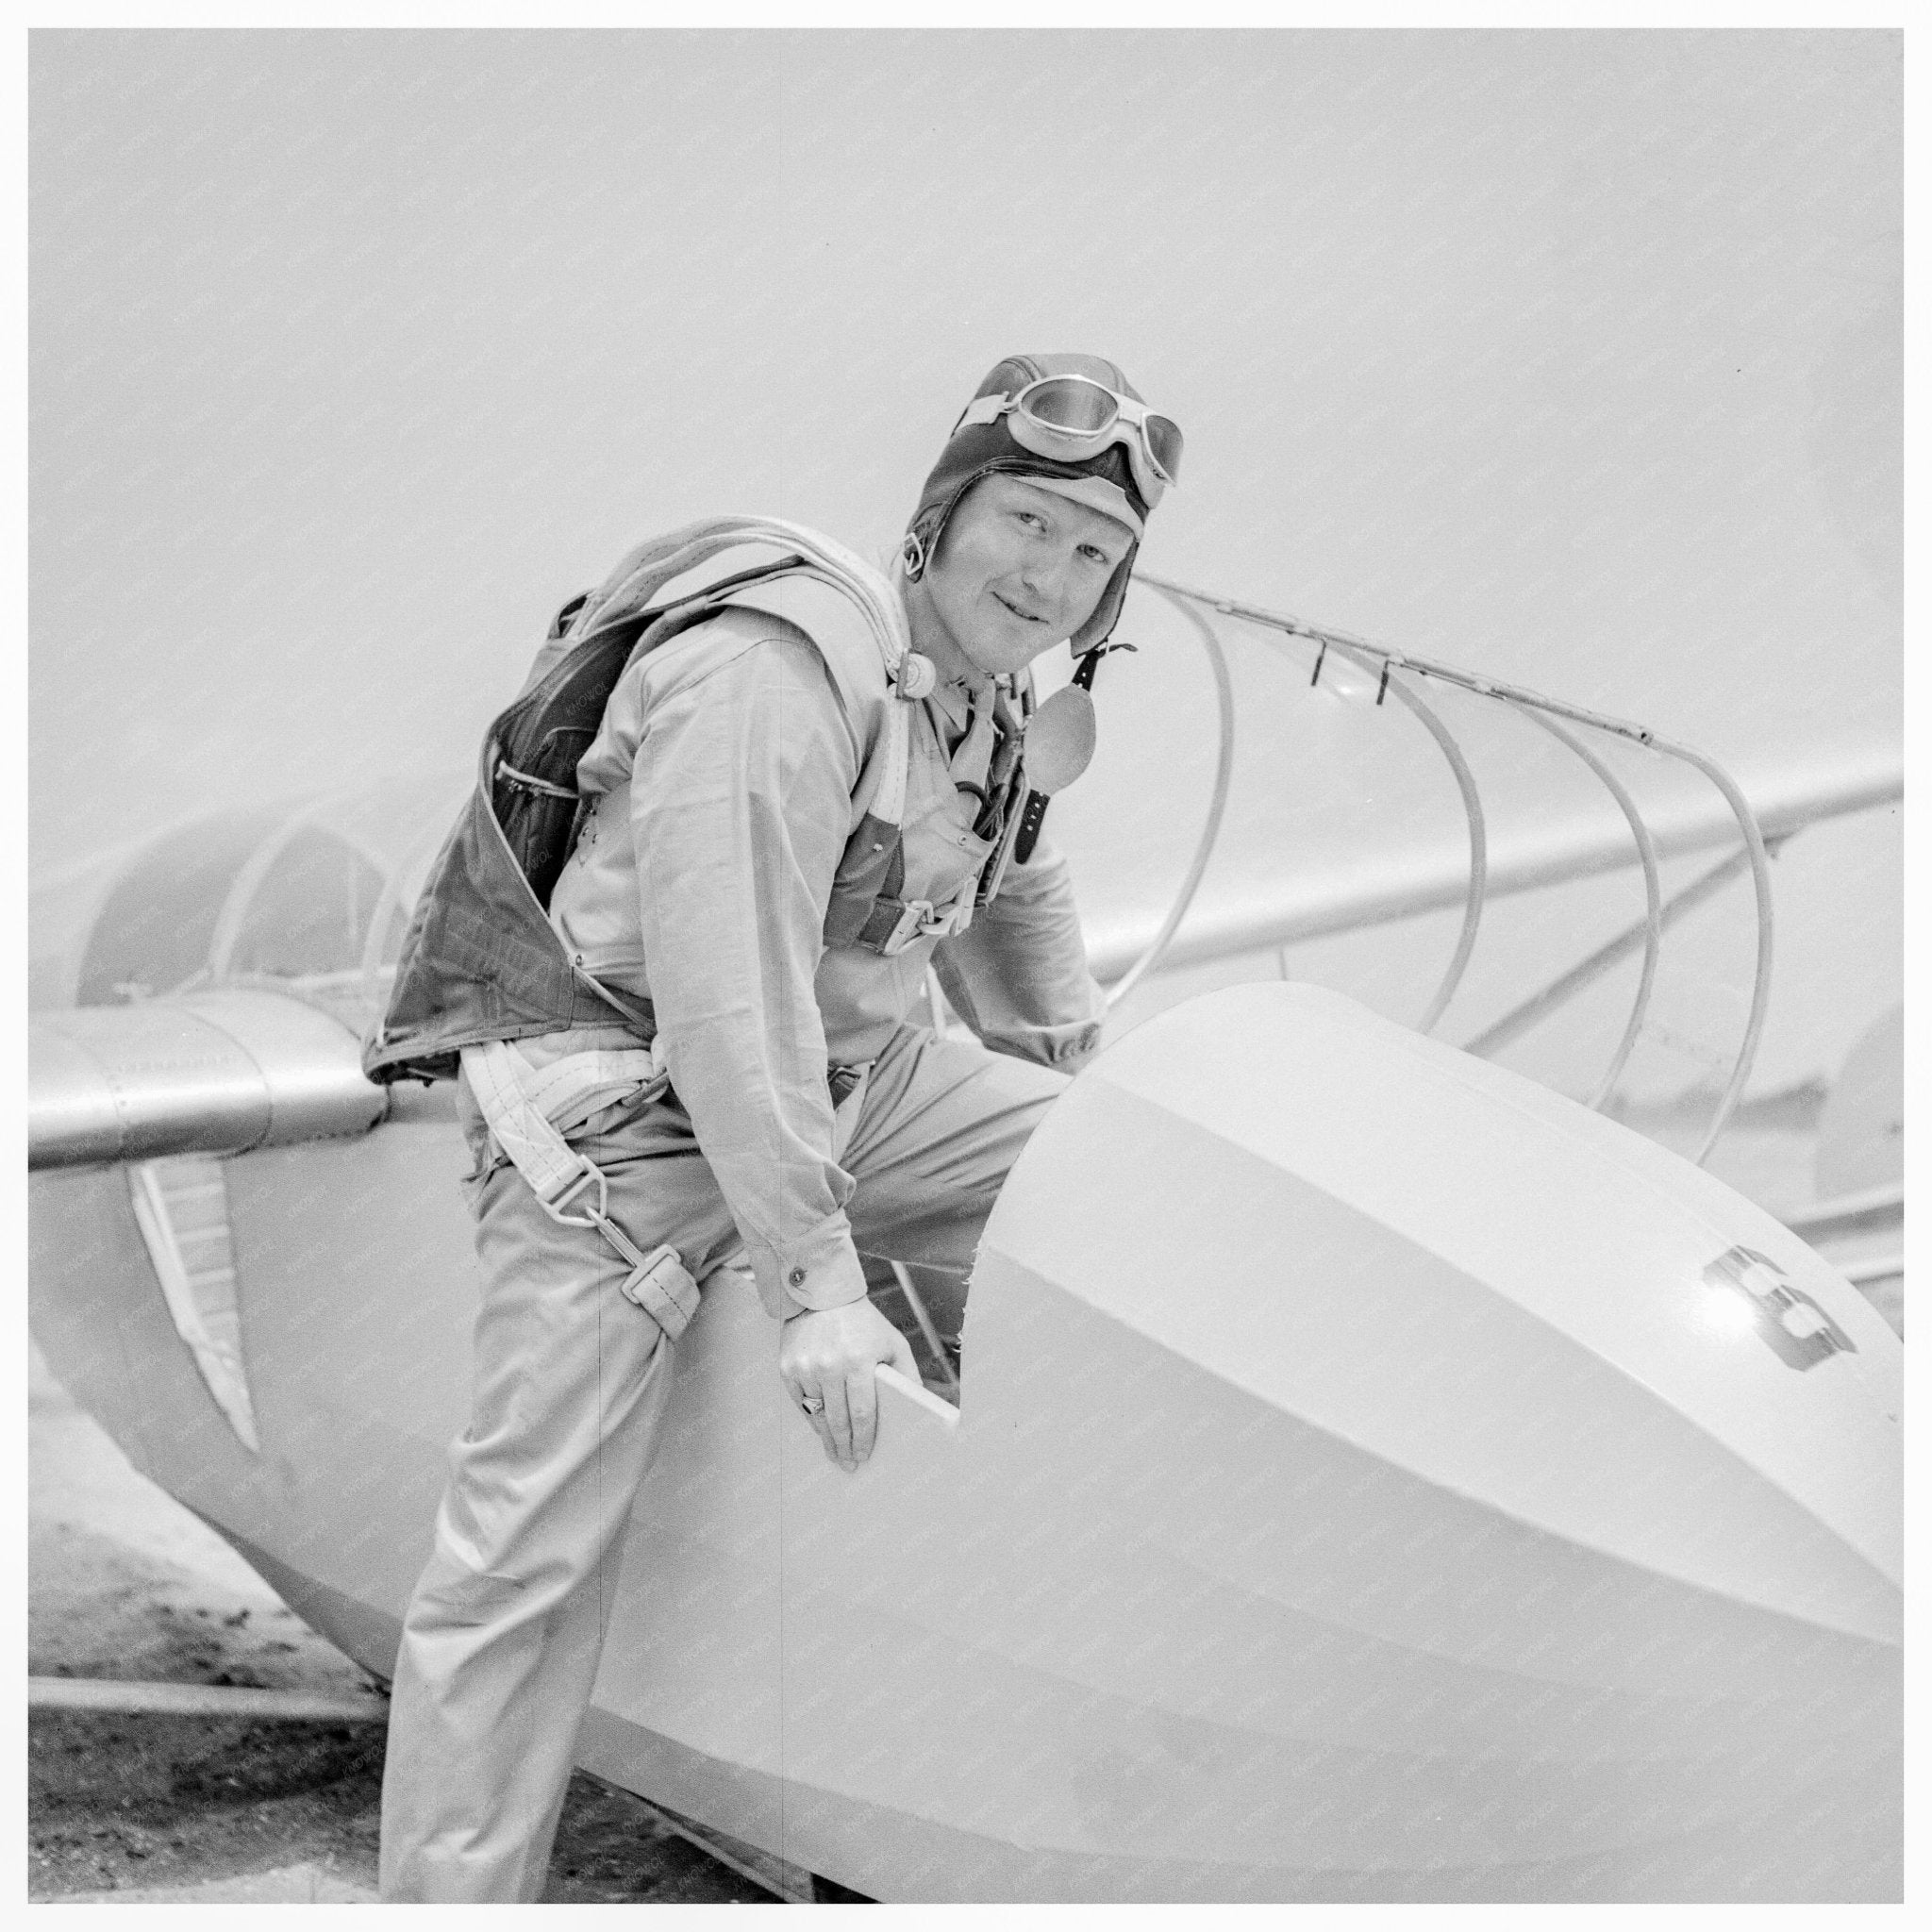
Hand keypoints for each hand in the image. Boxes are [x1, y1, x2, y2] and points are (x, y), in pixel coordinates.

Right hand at [779, 1299, 920, 1471]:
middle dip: (844, 1447)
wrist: (822, 1294)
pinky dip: (811, 1419)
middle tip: (848, 1465)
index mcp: (859, 1361)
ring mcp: (805, 1368)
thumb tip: (920, 1405)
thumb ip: (906, 1373)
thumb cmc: (863, 1321)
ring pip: (817, 1416)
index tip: (864, 1457)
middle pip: (838, 1421)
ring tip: (835, 1454)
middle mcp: (829, 1366)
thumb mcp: (892, 1342)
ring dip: (827, 1438)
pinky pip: (800, 1404)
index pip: (863, 1413)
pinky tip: (820, 1430)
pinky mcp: (787, 1368)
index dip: (864, 1440)